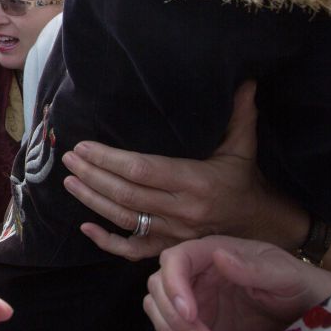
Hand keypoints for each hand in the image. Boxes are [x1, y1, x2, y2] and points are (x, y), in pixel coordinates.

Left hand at [61, 81, 300, 259]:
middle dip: (92, 175)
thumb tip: (245, 80)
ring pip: (124, 220)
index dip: (109, 159)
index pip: (142, 170)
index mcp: (196, 182)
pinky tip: (85, 228)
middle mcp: (182, 210)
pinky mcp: (169, 249)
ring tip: (69, 181)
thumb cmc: (246, 180)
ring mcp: (174, 234)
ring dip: (92, 201)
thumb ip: (240, 114)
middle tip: (68, 159)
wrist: (262, 226)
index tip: (84, 146)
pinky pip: (133, 250)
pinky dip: (107, 242)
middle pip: (126, 194)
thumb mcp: (244, 147)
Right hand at [145, 236, 330, 330]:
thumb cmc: (298, 285)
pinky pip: (168, 328)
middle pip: (159, 285)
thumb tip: (219, 256)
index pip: (175, 259)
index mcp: (213, 251)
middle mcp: (197, 271)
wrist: (308, 312)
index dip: (173, 284)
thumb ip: (252, 267)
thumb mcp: (283, 274)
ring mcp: (195, 296)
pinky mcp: (198, 319)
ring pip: (157, 307)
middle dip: (173, 316)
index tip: (190, 313)